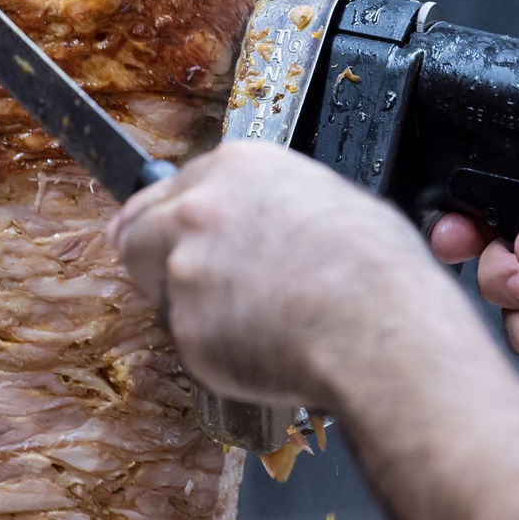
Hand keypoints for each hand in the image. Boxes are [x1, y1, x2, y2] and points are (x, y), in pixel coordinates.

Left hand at [111, 142, 465, 407]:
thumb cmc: (377, 271)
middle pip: (136, 231)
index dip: (172, 220)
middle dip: (152, 257)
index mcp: (236, 168)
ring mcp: (185, 268)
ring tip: (253, 321)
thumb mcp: (331, 200)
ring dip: (191, 307)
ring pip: (162, 291)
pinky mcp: (186, 327)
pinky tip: (263, 348)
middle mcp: (198, 210)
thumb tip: (265, 218)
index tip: (171, 236)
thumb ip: (269, 202)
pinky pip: (191, 341)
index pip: (169, 190)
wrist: (382, 330)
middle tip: (181, 284)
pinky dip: (217, 351)